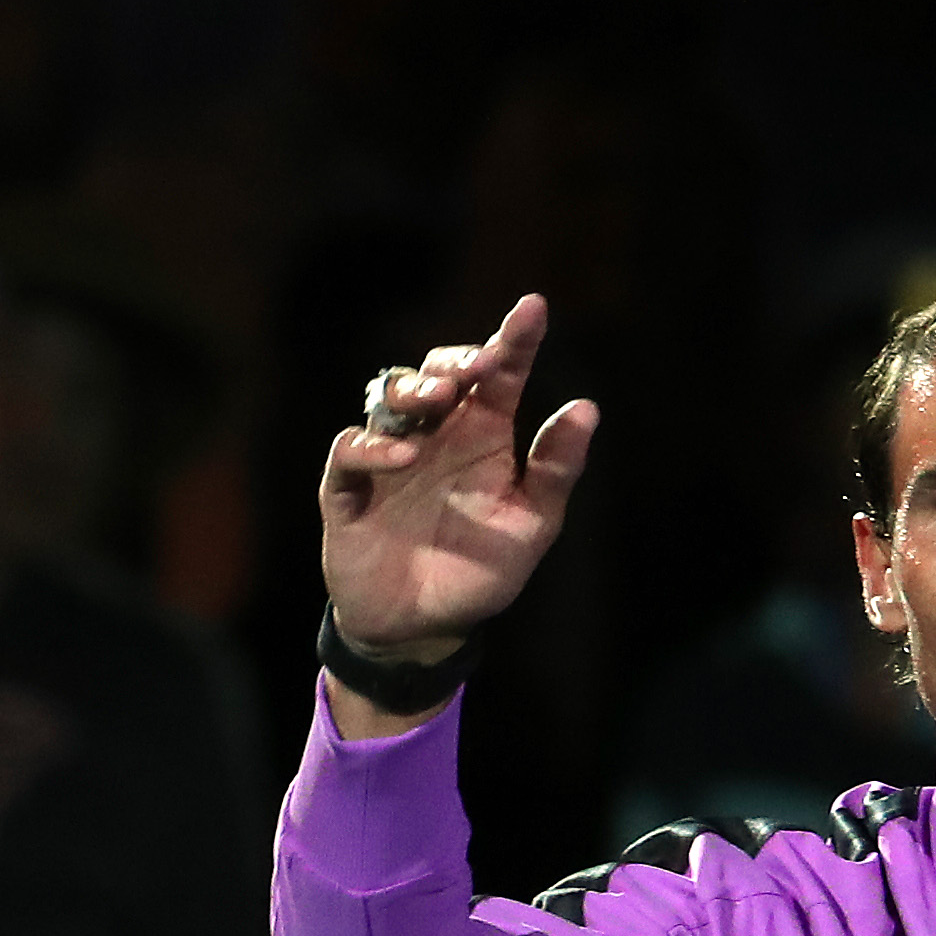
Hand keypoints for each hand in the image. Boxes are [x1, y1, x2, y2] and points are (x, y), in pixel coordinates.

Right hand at [316, 293, 596, 667]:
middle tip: (480, 365)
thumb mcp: (532, 525)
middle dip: (457, 357)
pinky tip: (403, 453)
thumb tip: (586, 408)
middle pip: (439, 371)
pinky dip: (373, 444)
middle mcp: (436, 436)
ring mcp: (389, 457)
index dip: (516, 339)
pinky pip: (350, 448)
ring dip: (415, 388)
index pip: (500, 376)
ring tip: (442, 396)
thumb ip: (556, 470)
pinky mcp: (349, 487)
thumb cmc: (480, 571)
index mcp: (483, 437)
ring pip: (390, 395)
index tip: (536, 307)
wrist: (423, 627)